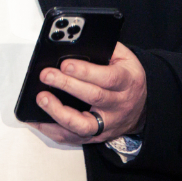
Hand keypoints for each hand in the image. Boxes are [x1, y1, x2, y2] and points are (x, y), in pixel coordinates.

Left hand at [28, 42, 146, 144]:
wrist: (143, 107)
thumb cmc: (127, 78)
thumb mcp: (125, 58)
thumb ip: (106, 48)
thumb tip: (80, 42)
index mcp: (126, 82)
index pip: (107, 78)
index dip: (85, 71)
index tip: (65, 64)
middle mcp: (118, 104)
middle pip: (93, 97)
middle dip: (66, 85)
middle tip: (46, 76)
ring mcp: (107, 123)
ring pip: (83, 124)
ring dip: (59, 113)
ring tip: (42, 98)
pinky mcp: (96, 135)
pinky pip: (73, 138)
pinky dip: (53, 131)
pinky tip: (38, 120)